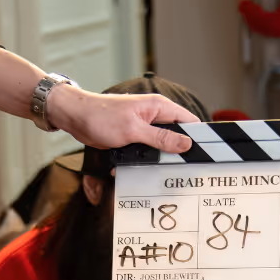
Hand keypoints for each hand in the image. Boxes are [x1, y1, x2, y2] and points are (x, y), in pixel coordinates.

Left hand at [0, 48, 196, 152]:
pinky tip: (144, 169)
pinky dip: (147, 159)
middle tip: (185, 171)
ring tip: (166, 173)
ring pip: (163, 144)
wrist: (73, 116)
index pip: (190, 122)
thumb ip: (160, 138)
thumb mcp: (133, 130)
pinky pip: (148, 149)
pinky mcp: (133, 135)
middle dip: (180, 152)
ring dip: (162, 158)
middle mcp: (154, 115)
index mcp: (159, 107)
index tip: (205, 155)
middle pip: (178, 135)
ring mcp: (144, 126)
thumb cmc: (99, 117)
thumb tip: (186, 144)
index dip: (199, 138)